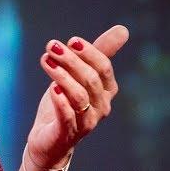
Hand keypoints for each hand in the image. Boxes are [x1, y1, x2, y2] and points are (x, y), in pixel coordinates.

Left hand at [28, 25, 129, 167]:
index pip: (104, 68)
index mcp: (106, 90)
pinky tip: (52, 89)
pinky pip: (68, 116)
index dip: (89, 53)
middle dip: (71, 60)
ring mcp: (86, 122)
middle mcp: (101, 106)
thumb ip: (99, 53)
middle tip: (51, 46)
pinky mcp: (68, 133)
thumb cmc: (66, 104)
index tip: (71, 40)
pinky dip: (61, 102)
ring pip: (80, 96)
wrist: (49, 140)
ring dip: (62, 76)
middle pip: (91, 79)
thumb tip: (123, 29)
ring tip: (46, 60)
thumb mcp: (79, 75)